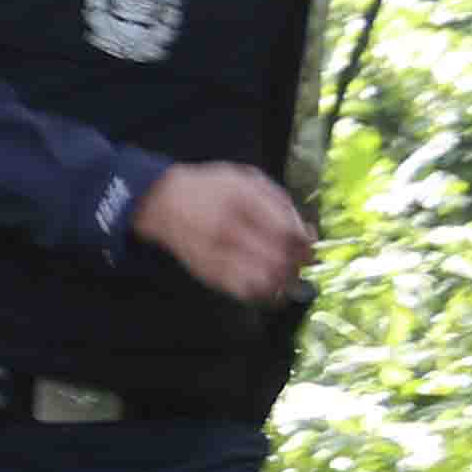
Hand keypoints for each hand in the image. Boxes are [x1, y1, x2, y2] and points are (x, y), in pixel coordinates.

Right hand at [133, 161, 319, 305]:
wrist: (162, 202)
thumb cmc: (211, 188)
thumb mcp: (248, 179)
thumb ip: (280, 203)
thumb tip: (307, 234)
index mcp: (243, 204)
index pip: (288, 233)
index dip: (306, 243)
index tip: (309, 244)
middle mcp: (229, 231)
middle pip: (281, 260)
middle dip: (298, 263)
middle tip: (300, 259)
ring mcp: (218, 256)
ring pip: (266, 282)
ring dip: (283, 280)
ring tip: (286, 272)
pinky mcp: (210, 274)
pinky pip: (246, 293)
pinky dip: (264, 292)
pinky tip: (268, 284)